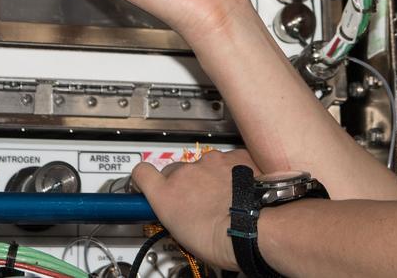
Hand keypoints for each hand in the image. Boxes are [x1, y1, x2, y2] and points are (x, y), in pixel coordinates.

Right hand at [131, 149, 252, 270]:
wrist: (255, 228)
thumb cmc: (222, 240)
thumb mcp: (184, 237)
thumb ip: (175, 215)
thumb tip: (179, 215)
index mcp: (166, 195)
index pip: (141, 174)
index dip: (143, 178)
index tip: (147, 183)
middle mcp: (185, 173)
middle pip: (175, 171)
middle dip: (183, 184)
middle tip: (197, 202)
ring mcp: (210, 162)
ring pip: (203, 165)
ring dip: (209, 178)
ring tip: (224, 198)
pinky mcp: (232, 156)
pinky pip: (227, 161)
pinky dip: (231, 172)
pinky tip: (239, 188)